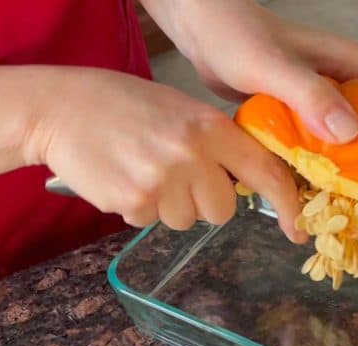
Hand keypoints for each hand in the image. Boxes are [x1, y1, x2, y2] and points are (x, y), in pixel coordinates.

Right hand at [37, 67, 304, 239]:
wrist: (61, 109)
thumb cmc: (121, 106)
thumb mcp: (180, 110)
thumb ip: (213, 143)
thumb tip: (243, 182)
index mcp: (209, 127)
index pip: (264, 171)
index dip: (286, 204)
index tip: (296, 228)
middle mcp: (192, 155)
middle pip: (222, 210)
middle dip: (202, 201)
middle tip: (174, 174)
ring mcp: (163, 182)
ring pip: (185, 220)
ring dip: (167, 205)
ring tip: (141, 170)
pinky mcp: (135, 203)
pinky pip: (150, 222)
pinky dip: (138, 207)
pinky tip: (122, 178)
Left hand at [142, 0, 357, 172]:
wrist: (202, 29)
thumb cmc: (237, 37)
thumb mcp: (273, 66)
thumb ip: (310, 94)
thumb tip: (353, 133)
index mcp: (352, 67)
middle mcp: (343, 84)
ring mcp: (319, 102)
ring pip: (357, 140)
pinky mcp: (295, 117)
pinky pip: (322, 148)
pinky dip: (326, 173)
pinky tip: (317, 199)